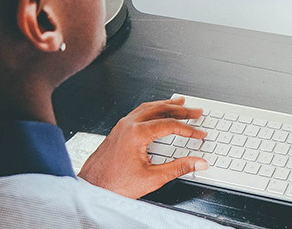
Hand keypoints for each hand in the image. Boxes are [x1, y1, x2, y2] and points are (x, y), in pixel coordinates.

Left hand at [78, 97, 208, 198]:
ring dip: (166, 105)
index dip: (188, 129)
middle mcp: (128, 124)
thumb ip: (179, 168)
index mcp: (137, 133)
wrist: (91, 188)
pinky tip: (157, 111)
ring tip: (180, 103)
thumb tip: (198, 163)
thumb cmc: (115, 184)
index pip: (170, 125)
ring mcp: (122, 125)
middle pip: (160, 110)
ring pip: (149, 107)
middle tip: (196, 111)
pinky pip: (139, 112)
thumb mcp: (153, 178)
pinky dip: (153, 109)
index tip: (200, 134)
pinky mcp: (118, 129)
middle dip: (181, 110)